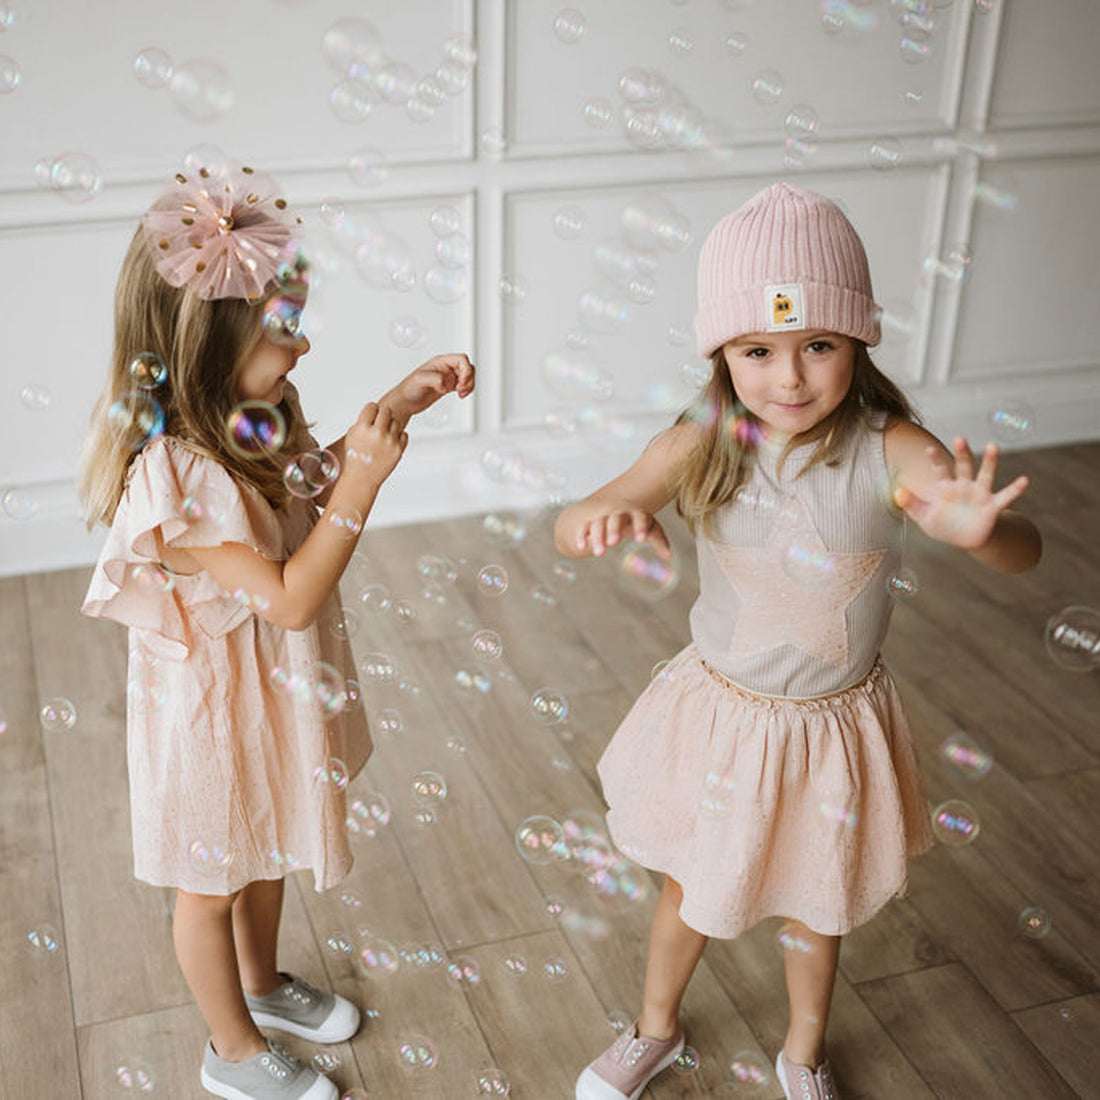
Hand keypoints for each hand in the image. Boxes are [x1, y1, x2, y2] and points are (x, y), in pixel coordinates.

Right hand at [342, 403, 407, 493]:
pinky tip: (390, 443)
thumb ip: (363, 420)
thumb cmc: (356, 456)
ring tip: (383, 436)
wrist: (362, 478)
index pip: (372, 406)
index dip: (372, 411)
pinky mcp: (399, 450)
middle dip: (383, 416)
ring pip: (396, 422)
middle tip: (379, 424)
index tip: (371, 416)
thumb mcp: (352, 435)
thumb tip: (376, 409)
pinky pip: (404, 434)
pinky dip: (398, 437)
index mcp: (362, 428)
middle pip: (386, 411)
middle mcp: (377, 434)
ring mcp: (389, 442)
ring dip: (390, 427)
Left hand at [382, 353, 475, 423]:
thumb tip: (446, 383)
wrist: (405, 402)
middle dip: (469, 378)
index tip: (461, 382)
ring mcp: (447, 377)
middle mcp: (445, 368)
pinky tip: (460, 395)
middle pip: (467, 367)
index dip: (466, 370)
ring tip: (461, 393)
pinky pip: (464, 385)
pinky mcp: (448, 387)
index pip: (461, 359)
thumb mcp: (420, 380)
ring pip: (468, 376)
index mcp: (440, 362)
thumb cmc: (409, 389)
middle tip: (460, 389)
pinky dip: (466, 390)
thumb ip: (435, 378)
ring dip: (469, 384)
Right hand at [575, 499, 670, 558]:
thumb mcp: (648, 528)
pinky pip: (583, 527)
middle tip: (614, 543)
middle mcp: (617, 513)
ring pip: (598, 524)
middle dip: (614, 529)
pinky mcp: (588, 523)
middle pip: (615, 518)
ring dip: (598, 538)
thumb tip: (668, 555)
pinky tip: (581, 547)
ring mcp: (601, 517)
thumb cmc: (635, 522)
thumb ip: (658, 540)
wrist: (610, 509)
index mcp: (635, 513)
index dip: (640, 526)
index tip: (641, 539)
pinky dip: (581, 536)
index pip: (639, 516)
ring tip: (600, 553)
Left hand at [892, 437, 1029, 549]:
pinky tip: (1024, 480)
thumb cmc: (943, 525)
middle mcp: (964, 486)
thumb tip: (897, 492)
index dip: (935, 460)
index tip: (927, 449)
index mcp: (946, 487)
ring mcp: (980, 495)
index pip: (940, 470)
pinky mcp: (993, 507)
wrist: (965, 540)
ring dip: (990, 462)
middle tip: (959, 438)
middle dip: (962, 453)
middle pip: (964, 466)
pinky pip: (1006, 497)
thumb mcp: (924, 517)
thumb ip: (911, 505)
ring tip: (993, 446)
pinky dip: (1015, 489)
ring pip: (986, 475)